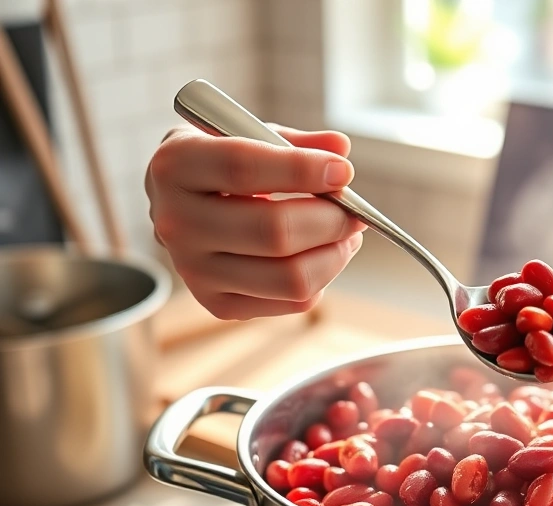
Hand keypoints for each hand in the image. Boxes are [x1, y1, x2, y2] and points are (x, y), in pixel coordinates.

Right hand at [145, 124, 366, 319]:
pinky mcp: (217, 303)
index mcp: (176, 165)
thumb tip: (339, 149)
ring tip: (347, 234)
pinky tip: (323, 254)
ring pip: (289, 277)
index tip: (343, 171)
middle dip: (331, 221)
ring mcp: (194, 270)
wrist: (179, 207)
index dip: (302, 170)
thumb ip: (293, 141)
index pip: (242, 167)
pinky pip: (292, 301)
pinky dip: (322, 279)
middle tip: (355, 211)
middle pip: (273, 232)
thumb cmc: (220, 164)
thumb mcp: (245, 134)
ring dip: (335, 255)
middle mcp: (176, 222)